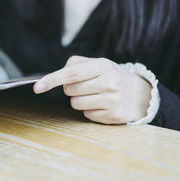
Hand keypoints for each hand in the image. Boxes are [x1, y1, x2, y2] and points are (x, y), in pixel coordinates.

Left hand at [33, 56, 151, 123]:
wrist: (142, 94)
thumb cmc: (113, 77)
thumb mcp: (99, 64)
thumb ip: (76, 64)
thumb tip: (58, 75)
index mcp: (103, 66)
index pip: (71, 74)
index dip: (52, 79)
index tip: (37, 87)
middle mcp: (109, 82)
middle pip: (70, 90)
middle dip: (71, 89)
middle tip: (86, 86)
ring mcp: (112, 100)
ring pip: (75, 104)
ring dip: (80, 100)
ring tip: (95, 95)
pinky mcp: (113, 116)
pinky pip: (86, 114)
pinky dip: (90, 110)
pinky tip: (102, 105)